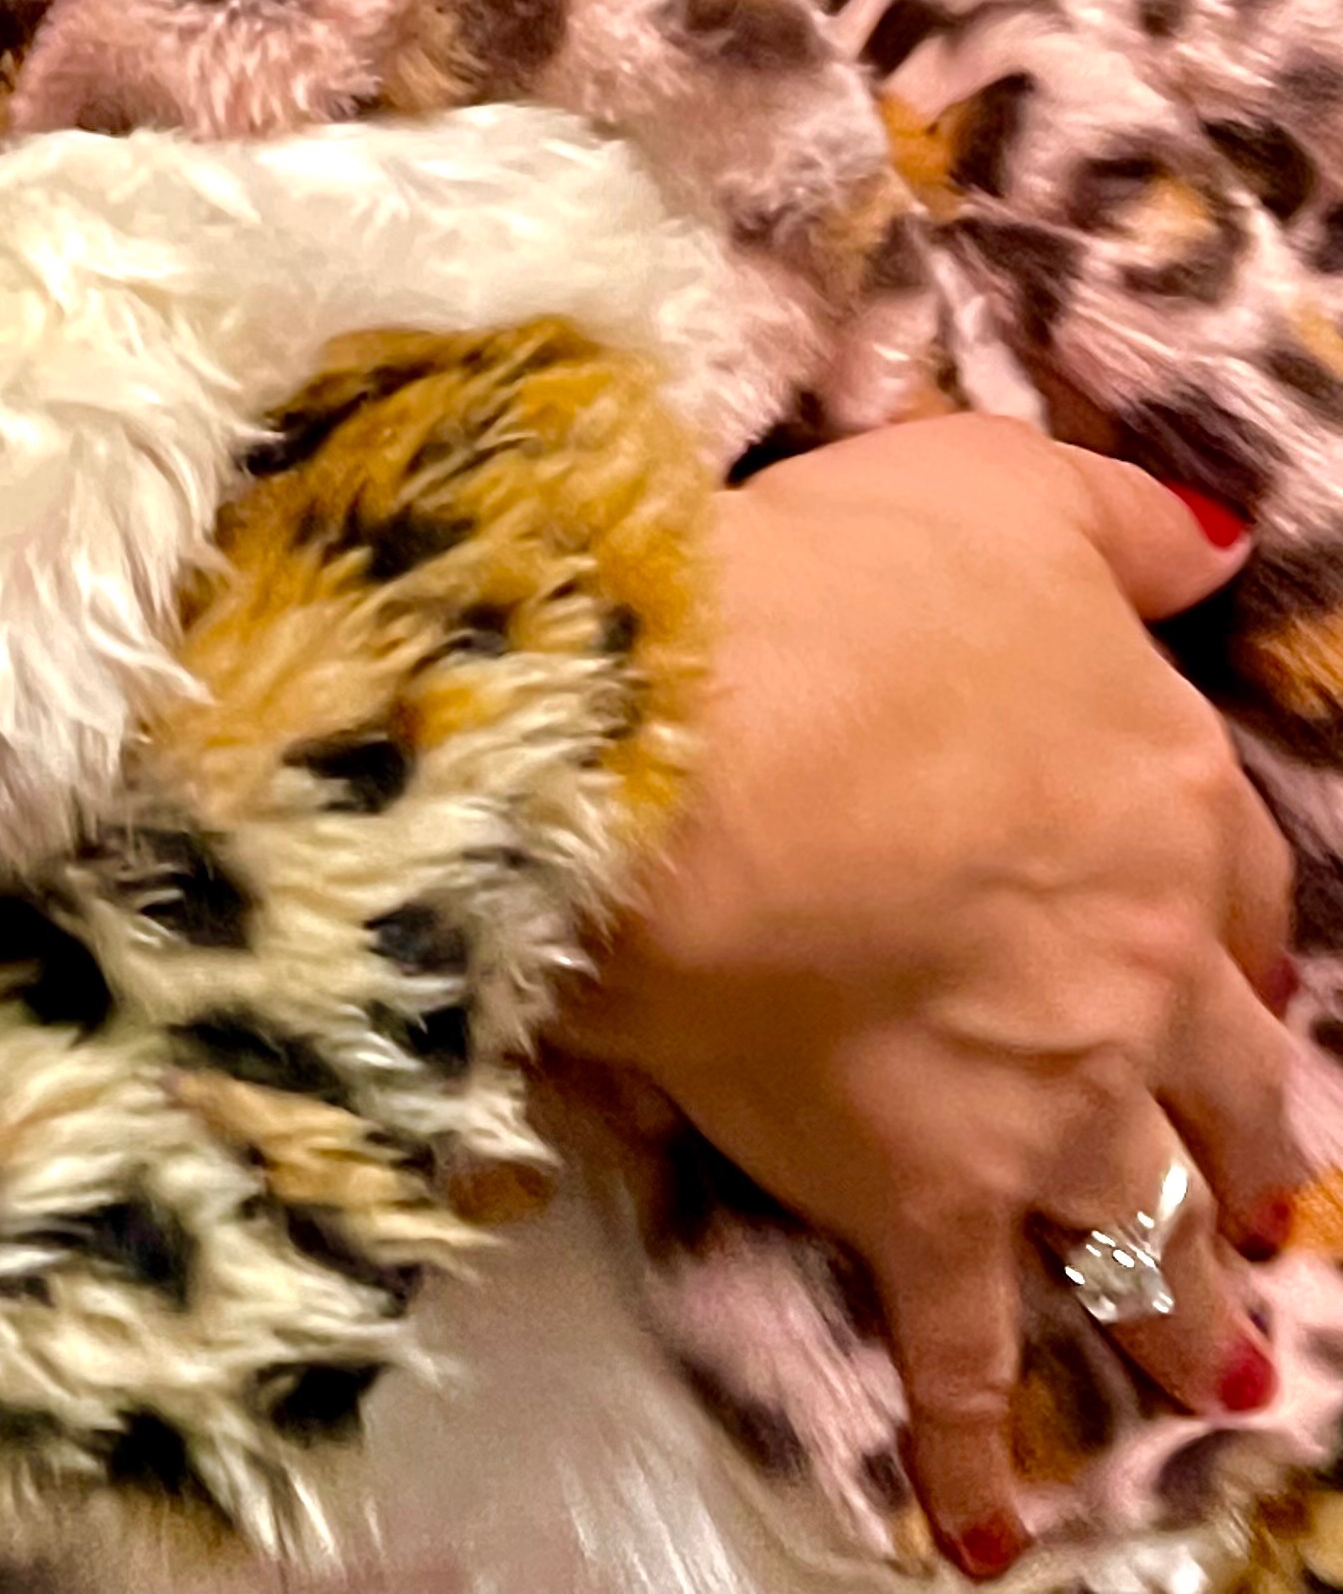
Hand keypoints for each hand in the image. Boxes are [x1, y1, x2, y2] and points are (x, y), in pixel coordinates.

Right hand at [560, 417, 1295, 1576]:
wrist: (710, 757)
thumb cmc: (845, 596)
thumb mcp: (999, 490)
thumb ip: (1120, 526)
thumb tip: (1216, 554)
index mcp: (1163, 802)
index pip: (1234, 880)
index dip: (1231, 920)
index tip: (1236, 960)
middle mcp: (1141, 975)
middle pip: (1228, 1083)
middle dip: (1251, 1148)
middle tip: (1268, 1202)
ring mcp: (1045, 1105)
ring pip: (1150, 1233)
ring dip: (1185, 1311)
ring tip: (1214, 1374)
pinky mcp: (923, 1201)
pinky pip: (959, 1354)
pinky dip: (972, 1448)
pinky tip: (982, 1527)